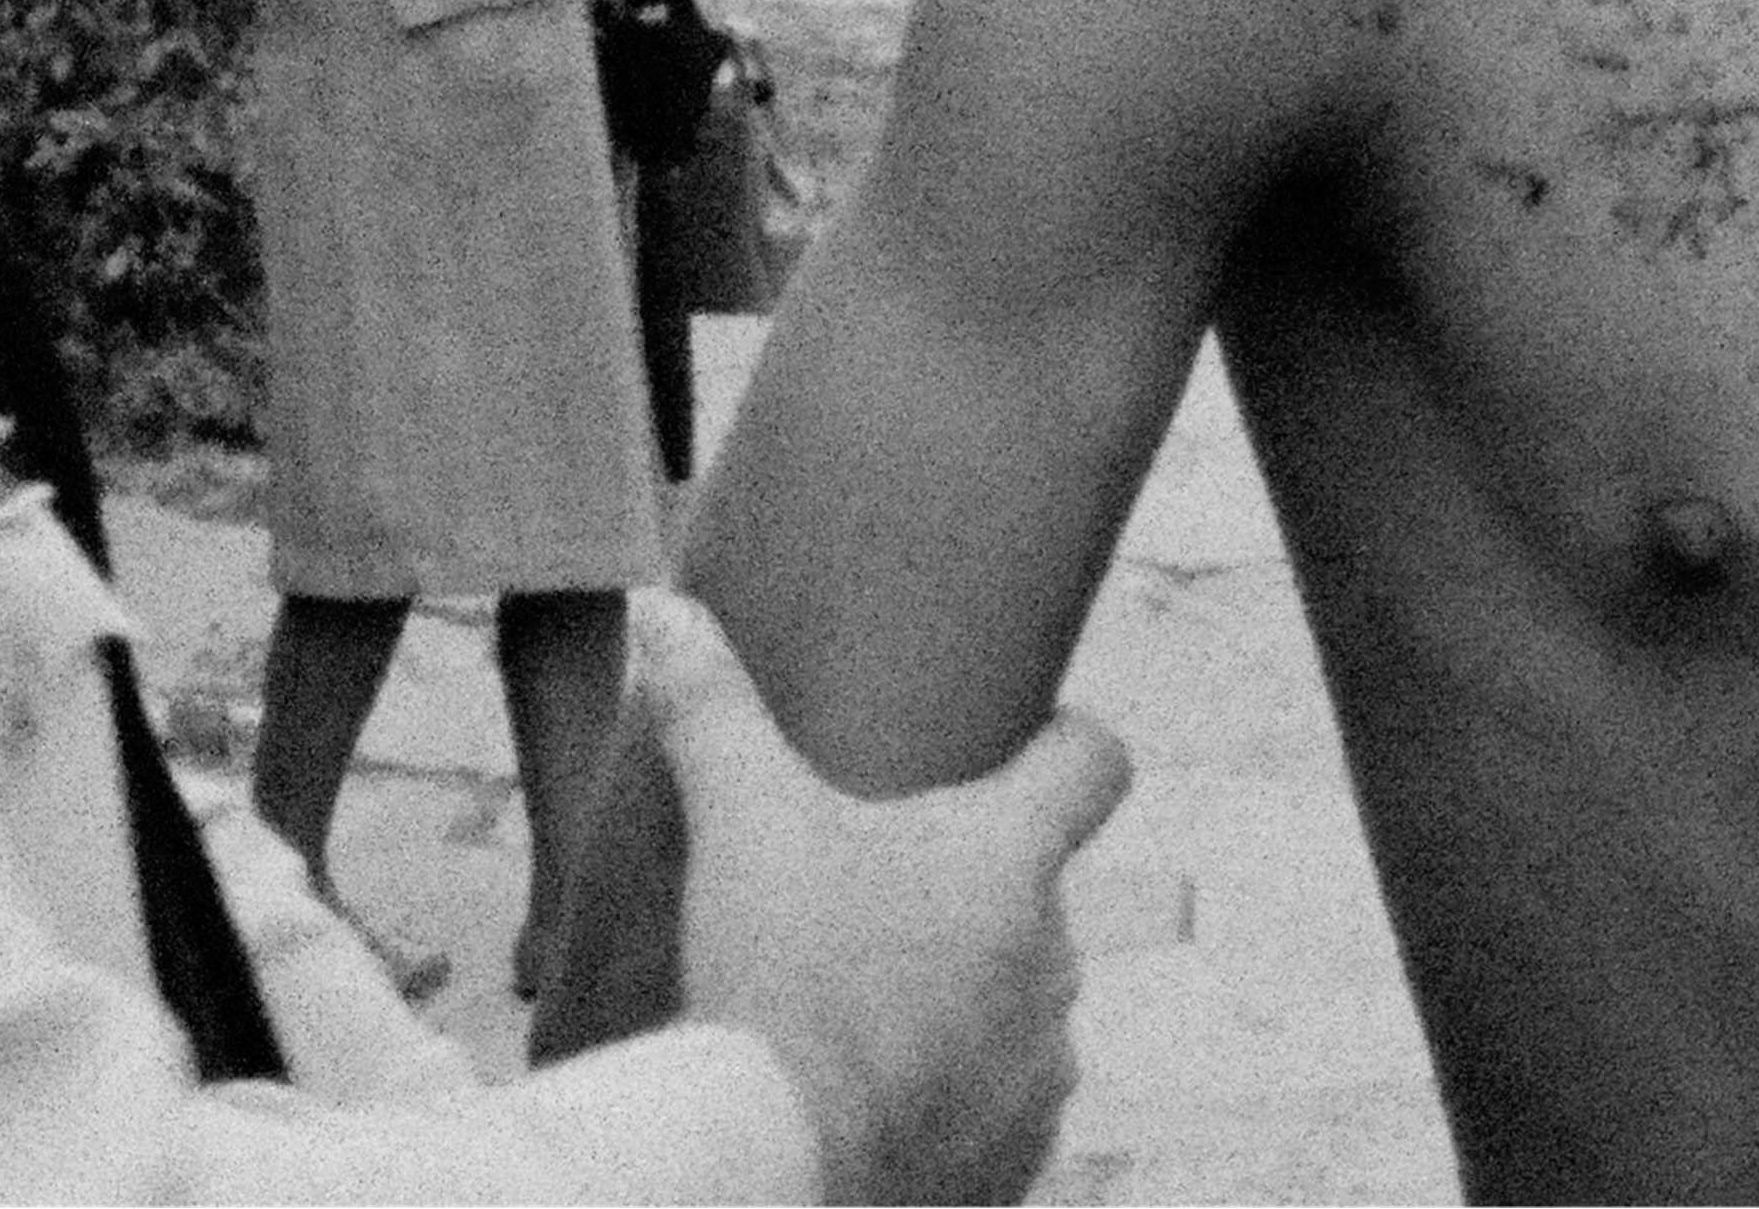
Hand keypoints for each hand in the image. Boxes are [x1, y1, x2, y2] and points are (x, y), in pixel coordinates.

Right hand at [636, 591, 1131, 1203]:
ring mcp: (1043, 1068)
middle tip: (876, 885)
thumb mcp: (740, 821)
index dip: (1068, 741)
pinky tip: (873, 1087)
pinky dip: (951, 1092)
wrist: (779, 1159)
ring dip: (962, 995)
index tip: (1021, 739)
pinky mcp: (1016, 1159)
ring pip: (1018, 1003)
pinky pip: (1000, 1104)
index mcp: (1012, 859)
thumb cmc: (777, 976)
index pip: (1098, 763)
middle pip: (1035, 891)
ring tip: (862, 997)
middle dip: (968, 888)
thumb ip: (709, 706)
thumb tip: (660, 604)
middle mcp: (1053, 960)